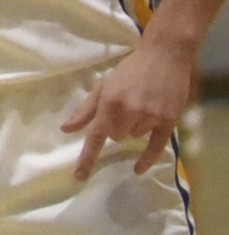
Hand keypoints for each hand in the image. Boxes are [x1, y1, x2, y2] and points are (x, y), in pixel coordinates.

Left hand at [63, 34, 195, 177]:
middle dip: (113, 127)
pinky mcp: (169, 121)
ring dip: (132, 128)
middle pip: (114, 137)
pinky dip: (146, 159)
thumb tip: (66, 129)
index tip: (79, 177)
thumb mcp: (103, 85)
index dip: (87, 158)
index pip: (95, 136)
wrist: (164, 56)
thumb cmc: (129, 70)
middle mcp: (130, 113)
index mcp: (110, 102)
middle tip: (121, 108)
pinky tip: (137, 168)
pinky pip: (156, 147)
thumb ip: (85, 110)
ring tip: (139, 106)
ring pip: (133, 138)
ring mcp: (151, 118)